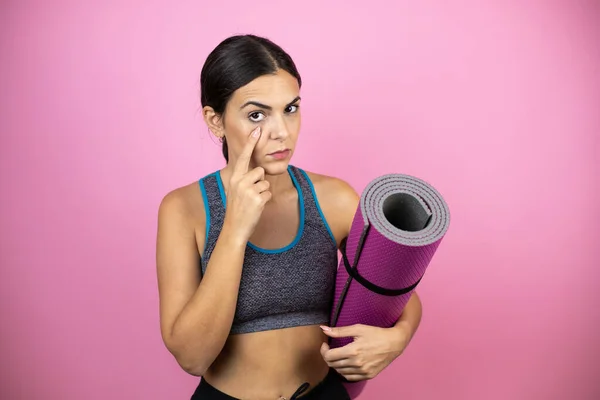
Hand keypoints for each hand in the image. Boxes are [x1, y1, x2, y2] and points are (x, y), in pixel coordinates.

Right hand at [223, 127, 270, 241]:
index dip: (250, 143)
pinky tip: (256, 207)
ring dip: (262, 192)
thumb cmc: (237, 208)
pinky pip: (268, 193)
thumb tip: (257, 170)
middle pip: (260, 171)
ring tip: (252, 202)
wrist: (234, 228)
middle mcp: (240, 181)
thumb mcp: (235, 190)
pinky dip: (265, 200)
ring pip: (265, 183)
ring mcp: (249, 190)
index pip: (244, 157)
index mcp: (234, 177)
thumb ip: (244, 179)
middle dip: (259, 182)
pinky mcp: (258, 199)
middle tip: (250, 195)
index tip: (257, 130)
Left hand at [319, 324, 408, 381]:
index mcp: (352, 351)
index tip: (325, 345)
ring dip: (336, 364)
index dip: (323, 350)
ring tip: (339, 355)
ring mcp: (362, 371)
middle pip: (332, 364)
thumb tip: (323, 329)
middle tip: (330, 349)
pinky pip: (349, 377)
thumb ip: (339, 331)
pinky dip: (344, 371)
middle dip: (328, 356)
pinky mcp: (368, 375)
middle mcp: (356, 363)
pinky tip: (346, 363)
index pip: (329, 356)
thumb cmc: (376, 333)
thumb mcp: (357, 328)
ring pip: (340, 371)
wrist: (394, 343)